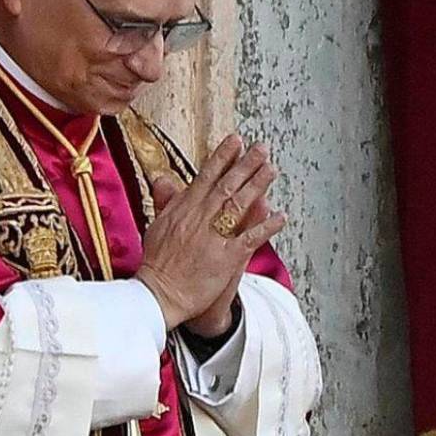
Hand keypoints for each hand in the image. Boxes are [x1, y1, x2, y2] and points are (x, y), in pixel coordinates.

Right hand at [135, 134, 285, 330]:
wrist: (159, 294)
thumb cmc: (157, 264)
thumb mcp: (156, 226)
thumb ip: (165, 201)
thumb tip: (163, 179)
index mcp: (183, 209)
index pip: (206, 177)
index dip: (222, 157)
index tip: (235, 141)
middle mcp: (199, 218)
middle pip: (226, 185)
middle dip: (245, 164)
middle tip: (261, 148)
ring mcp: (213, 236)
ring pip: (239, 205)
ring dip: (257, 185)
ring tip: (271, 169)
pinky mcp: (226, 257)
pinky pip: (250, 238)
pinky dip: (266, 226)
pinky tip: (280, 216)